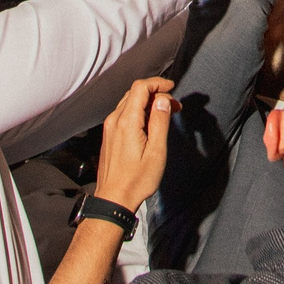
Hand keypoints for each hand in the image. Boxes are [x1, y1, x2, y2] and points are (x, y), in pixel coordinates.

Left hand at [92, 77, 176, 212]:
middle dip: (156, 93)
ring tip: (165, 114)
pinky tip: (150, 124)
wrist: (113, 200)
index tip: (171, 87)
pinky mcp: (110, 136)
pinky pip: (124, 114)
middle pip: (135, 93)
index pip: (140, 88)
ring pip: (129, 103)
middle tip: (174, 106)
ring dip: (148, 103)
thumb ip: (160, 122)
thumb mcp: (156, 152)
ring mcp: (110, 128)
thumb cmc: (135, 181)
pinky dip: (139, 112)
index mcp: (127, 122)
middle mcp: (115, 121)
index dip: (158, 83)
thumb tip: (163, 101)